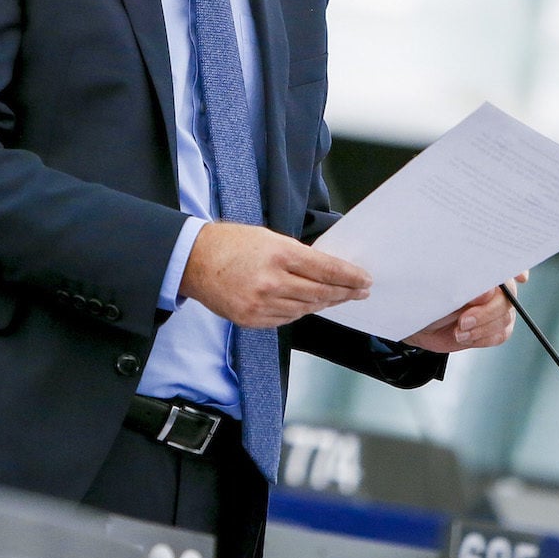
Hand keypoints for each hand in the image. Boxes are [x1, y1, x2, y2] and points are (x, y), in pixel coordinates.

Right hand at [179, 221, 370, 328]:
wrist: (194, 261)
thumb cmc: (230, 243)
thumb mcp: (269, 237)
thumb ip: (297, 255)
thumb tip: (325, 270)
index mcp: (278, 254)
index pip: (326, 269)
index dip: (349, 276)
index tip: (364, 280)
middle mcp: (271, 281)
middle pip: (320, 293)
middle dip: (345, 293)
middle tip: (360, 292)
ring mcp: (261, 304)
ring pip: (305, 309)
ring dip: (324, 303)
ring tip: (337, 298)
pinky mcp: (251, 320)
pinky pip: (286, 319)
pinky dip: (300, 312)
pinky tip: (308, 305)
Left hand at [402, 276, 520, 353]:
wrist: (418, 324)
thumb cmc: (427, 300)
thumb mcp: (440, 292)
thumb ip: (465, 289)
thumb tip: (488, 292)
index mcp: (480, 269)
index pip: (505, 263)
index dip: (517, 269)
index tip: (519, 278)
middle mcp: (493, 287)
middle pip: (508, 297)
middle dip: (487, 312)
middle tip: (464, 321)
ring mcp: (496, 307)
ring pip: (505, 318)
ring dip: (481, 328)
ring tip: (458, 331)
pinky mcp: (492, 327)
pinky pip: (501, 334)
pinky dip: (482, 338)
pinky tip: (464, 336)